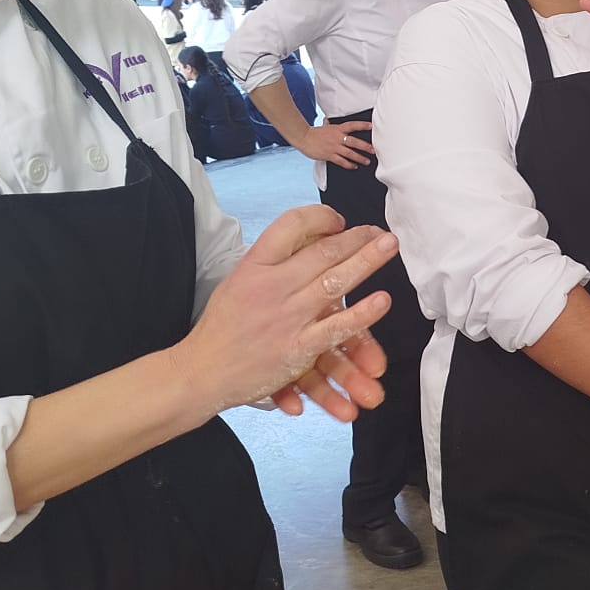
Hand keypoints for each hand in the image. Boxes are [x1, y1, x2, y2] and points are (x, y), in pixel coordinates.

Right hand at [176, 205, 396, 415]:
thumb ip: (272, 265)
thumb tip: (310, 243)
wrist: (200, 371)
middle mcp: (270, 285)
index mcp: (254, 264)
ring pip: (334, 283)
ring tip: (389, 246)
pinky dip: (360, 314)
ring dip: (366, 262)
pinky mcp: (295, 347)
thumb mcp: (239, 282)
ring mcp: (285, 316)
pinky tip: (382, 300)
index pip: (291, 225)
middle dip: (356, 238)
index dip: (320, 217)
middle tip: (381, 232)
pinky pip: (334, 327)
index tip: (339, 221)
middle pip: (322, 252)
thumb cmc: (222, 327)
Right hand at [298, 119, 373, 169]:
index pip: (353, 126)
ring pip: (350, 153)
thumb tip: (329, 120)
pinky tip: (354, 166)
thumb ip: (330, 124)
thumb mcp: (324, 126)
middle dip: (365, 146)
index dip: (363, 125)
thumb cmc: (314, 133)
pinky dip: (348, 164)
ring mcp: (334, 147)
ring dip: (359, 158)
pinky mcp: (329, 155)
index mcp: (337, 129)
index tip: (372, 126)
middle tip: (373, 150)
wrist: (303, 137)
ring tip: (367, 161)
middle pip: (354, 142)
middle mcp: (337, 137)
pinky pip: (341, 161)